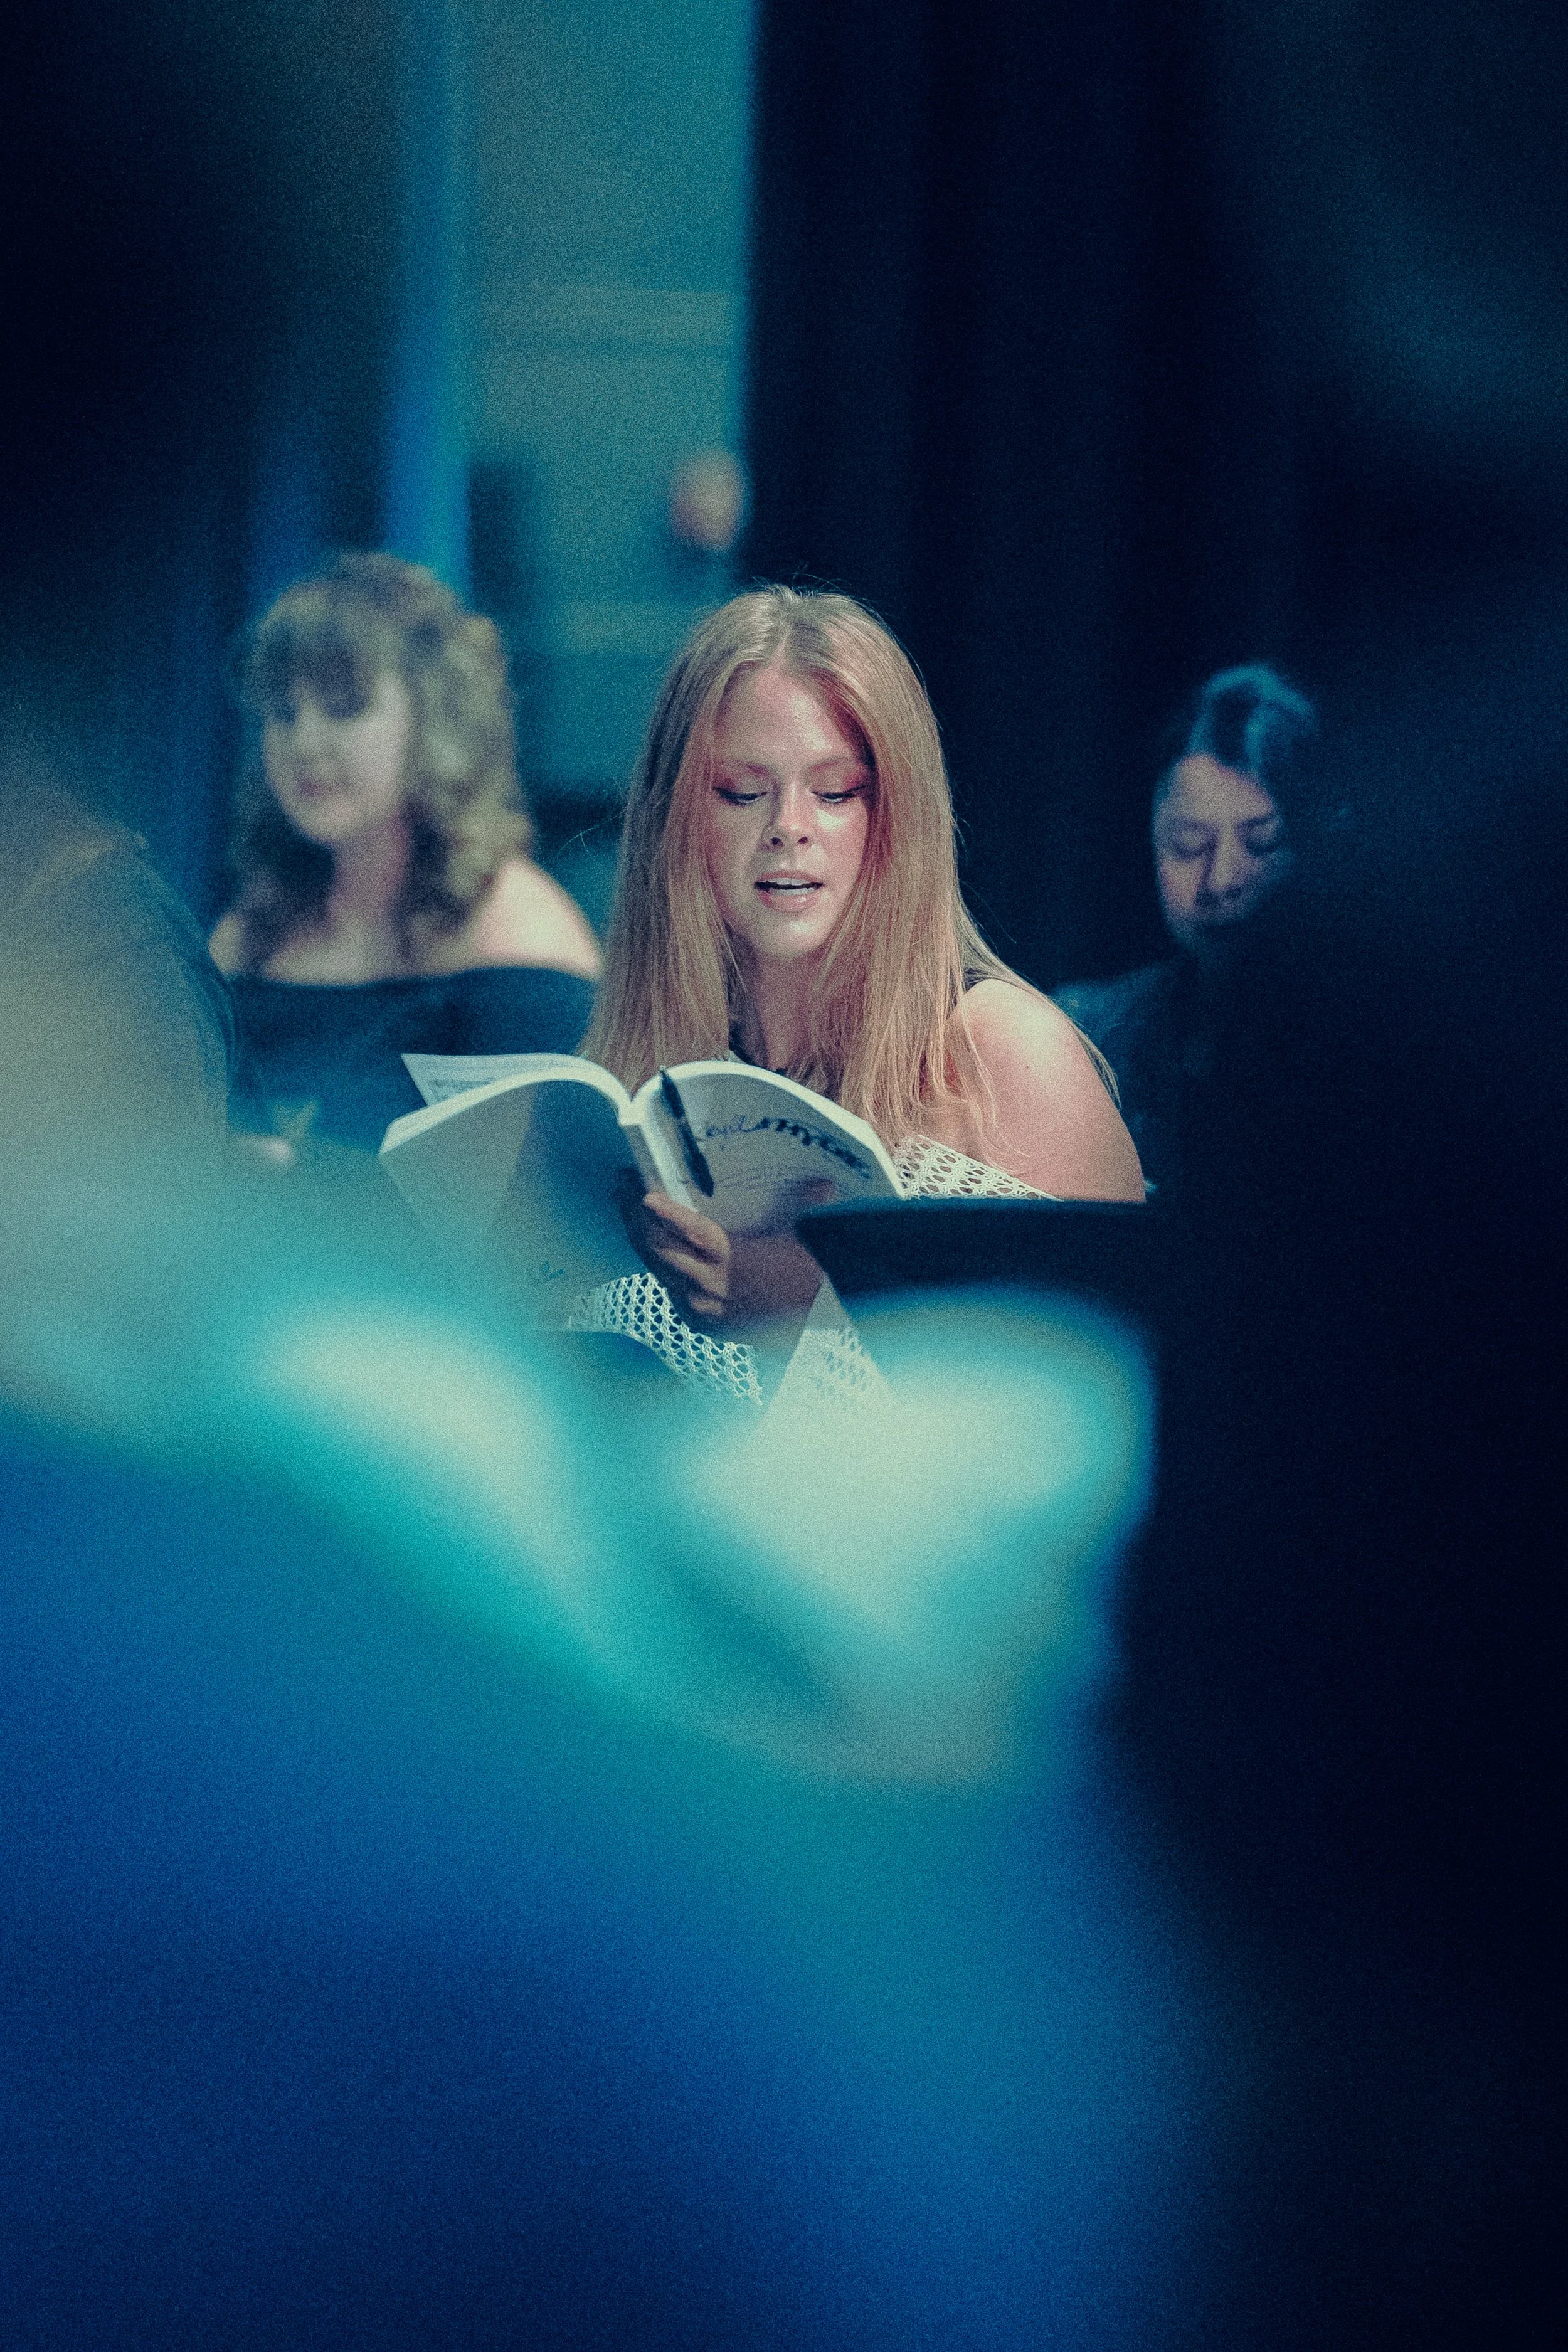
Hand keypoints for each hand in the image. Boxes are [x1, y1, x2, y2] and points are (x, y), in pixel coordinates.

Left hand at [633, 1191, 826, 1339]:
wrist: (807, 1334)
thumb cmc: (804, 1282)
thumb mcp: (801, 1239)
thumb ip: (805, 1204)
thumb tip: (825, 1183)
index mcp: (733, 1261)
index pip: (690, 1232)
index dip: (663, 1212)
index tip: (642, 1192)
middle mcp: (708, 1286)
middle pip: (656, 1248)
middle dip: (634, 1215)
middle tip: (622, 1185)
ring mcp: (696, 1307)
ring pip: (654, 1266)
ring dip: (639, 1236)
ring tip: (626, 1207)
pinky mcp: (694, 1320)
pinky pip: (666, 1285)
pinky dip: (656, 1261)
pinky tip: (650, 1241)